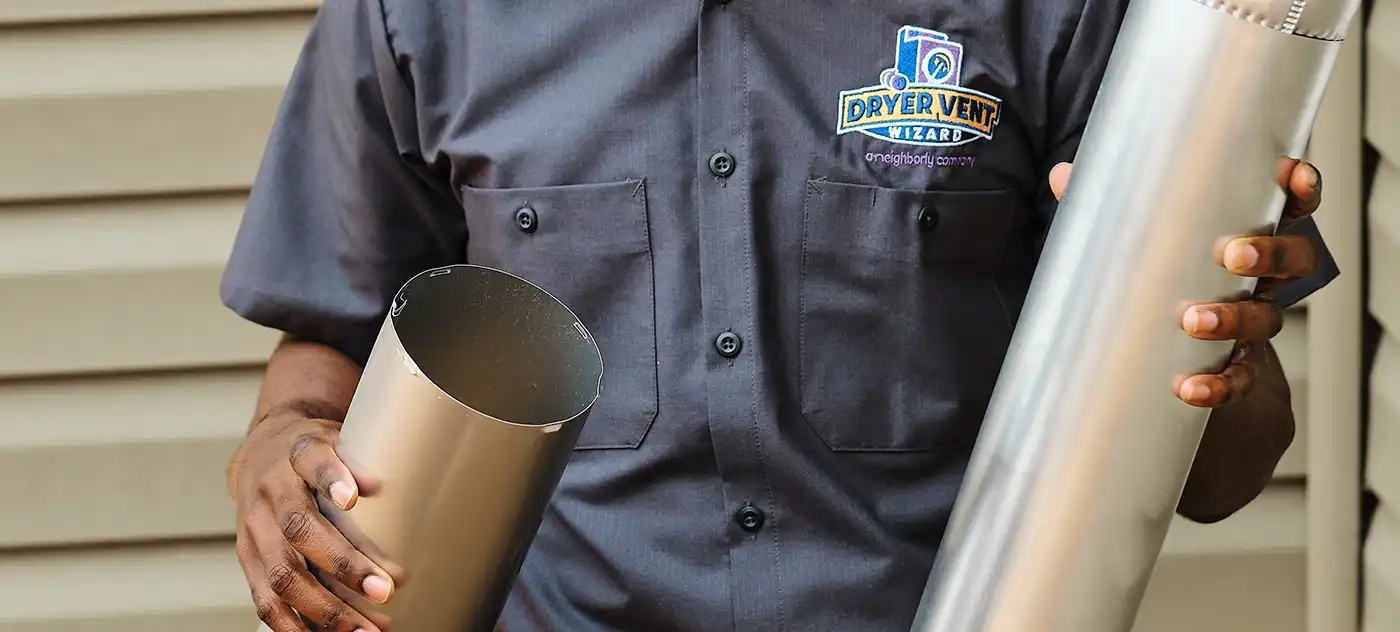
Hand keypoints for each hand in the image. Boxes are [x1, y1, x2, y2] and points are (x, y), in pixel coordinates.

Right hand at [228, 410, 395, 631]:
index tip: (353, 497)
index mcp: (297, 452)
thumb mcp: (338, 439)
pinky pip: (265, 599)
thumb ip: (358, 460)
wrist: (261, 453)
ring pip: (282, 573)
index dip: (331, 477)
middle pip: (299, 529)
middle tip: (384, 590)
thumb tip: (377, 485)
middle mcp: (270, 491)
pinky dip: (294, 625)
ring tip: (363, 631)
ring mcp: (253, 528)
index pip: (312, 460)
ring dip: (324, 609)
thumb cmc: (314, 453)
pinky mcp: (247, 559)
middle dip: (343, 564)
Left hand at [1047, 158, 1322, 407]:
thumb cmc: (1163, 281)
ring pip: (1266, 318)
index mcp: (1247, 237)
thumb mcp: (1139, 241)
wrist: (1176, 363)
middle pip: (1293, 259)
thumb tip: (1062, 174)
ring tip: (1194, 320)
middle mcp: (1261, 279)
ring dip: (1235, 318)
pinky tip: (1191, 387)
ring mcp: (1255, 324)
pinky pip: (1238, 378)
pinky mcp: (1240, 369)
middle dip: (1269, 253)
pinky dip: (1218, 384)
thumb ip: (1110, 208)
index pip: (1289, 206)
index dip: (1302, 189)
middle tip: (1232, 255)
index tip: (1292, 176)